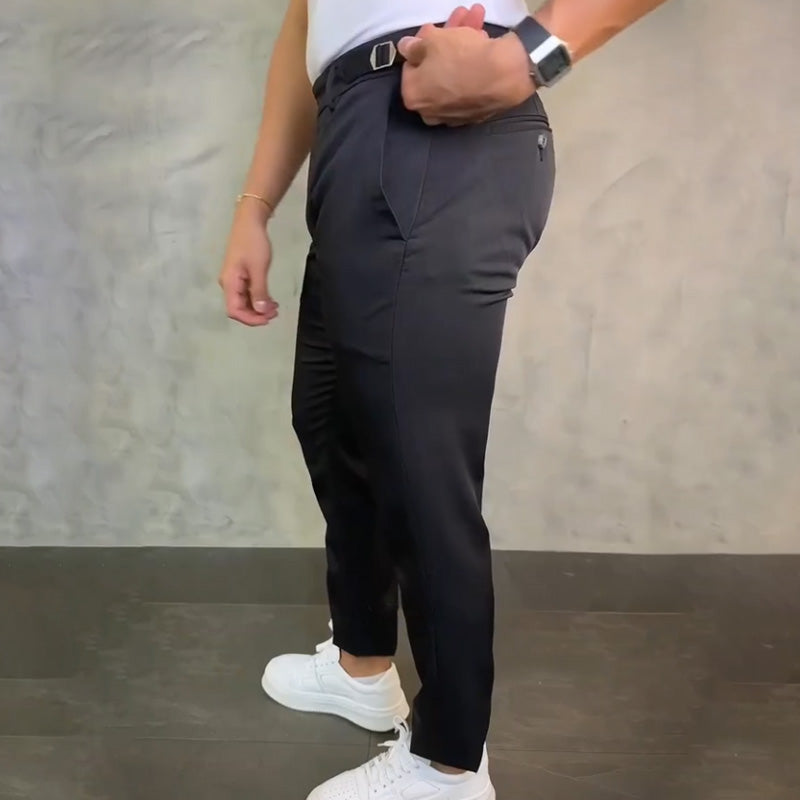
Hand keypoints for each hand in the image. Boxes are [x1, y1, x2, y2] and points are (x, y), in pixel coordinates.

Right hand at [218, 202, 278, 326]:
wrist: (249, 221)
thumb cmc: (253, 243)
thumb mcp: (259, 268)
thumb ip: (259, 291)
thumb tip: (260, 311)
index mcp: (229, 283)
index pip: (235, 311)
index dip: (251, 319)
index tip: (268, 318)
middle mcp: (228, 284)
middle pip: (239, 309)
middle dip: (256, 315)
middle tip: (275, 313)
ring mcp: (234, 280)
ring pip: (244, 302)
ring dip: (258, 308)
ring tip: (275, 307)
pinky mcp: (240, 275)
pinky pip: (247, 293)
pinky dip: (258, 299)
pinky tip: (270, 300)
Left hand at [398, 5, 534, 125]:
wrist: (504, 76)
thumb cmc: (460, 57)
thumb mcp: (432, 41)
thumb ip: (414, 45)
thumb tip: (406, 48)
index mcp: (413, 97)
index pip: (410, 66)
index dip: (422, 44)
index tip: (432, 29)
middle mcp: (430, 112)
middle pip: (435, 68)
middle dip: (446, 40)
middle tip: (456, 18)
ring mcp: (454, 114)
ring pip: (454, 72)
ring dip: (463, 42)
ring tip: (476, 17)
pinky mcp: (475, 112)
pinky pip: (469, 82)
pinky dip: (473, 61)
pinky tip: (483, 39)